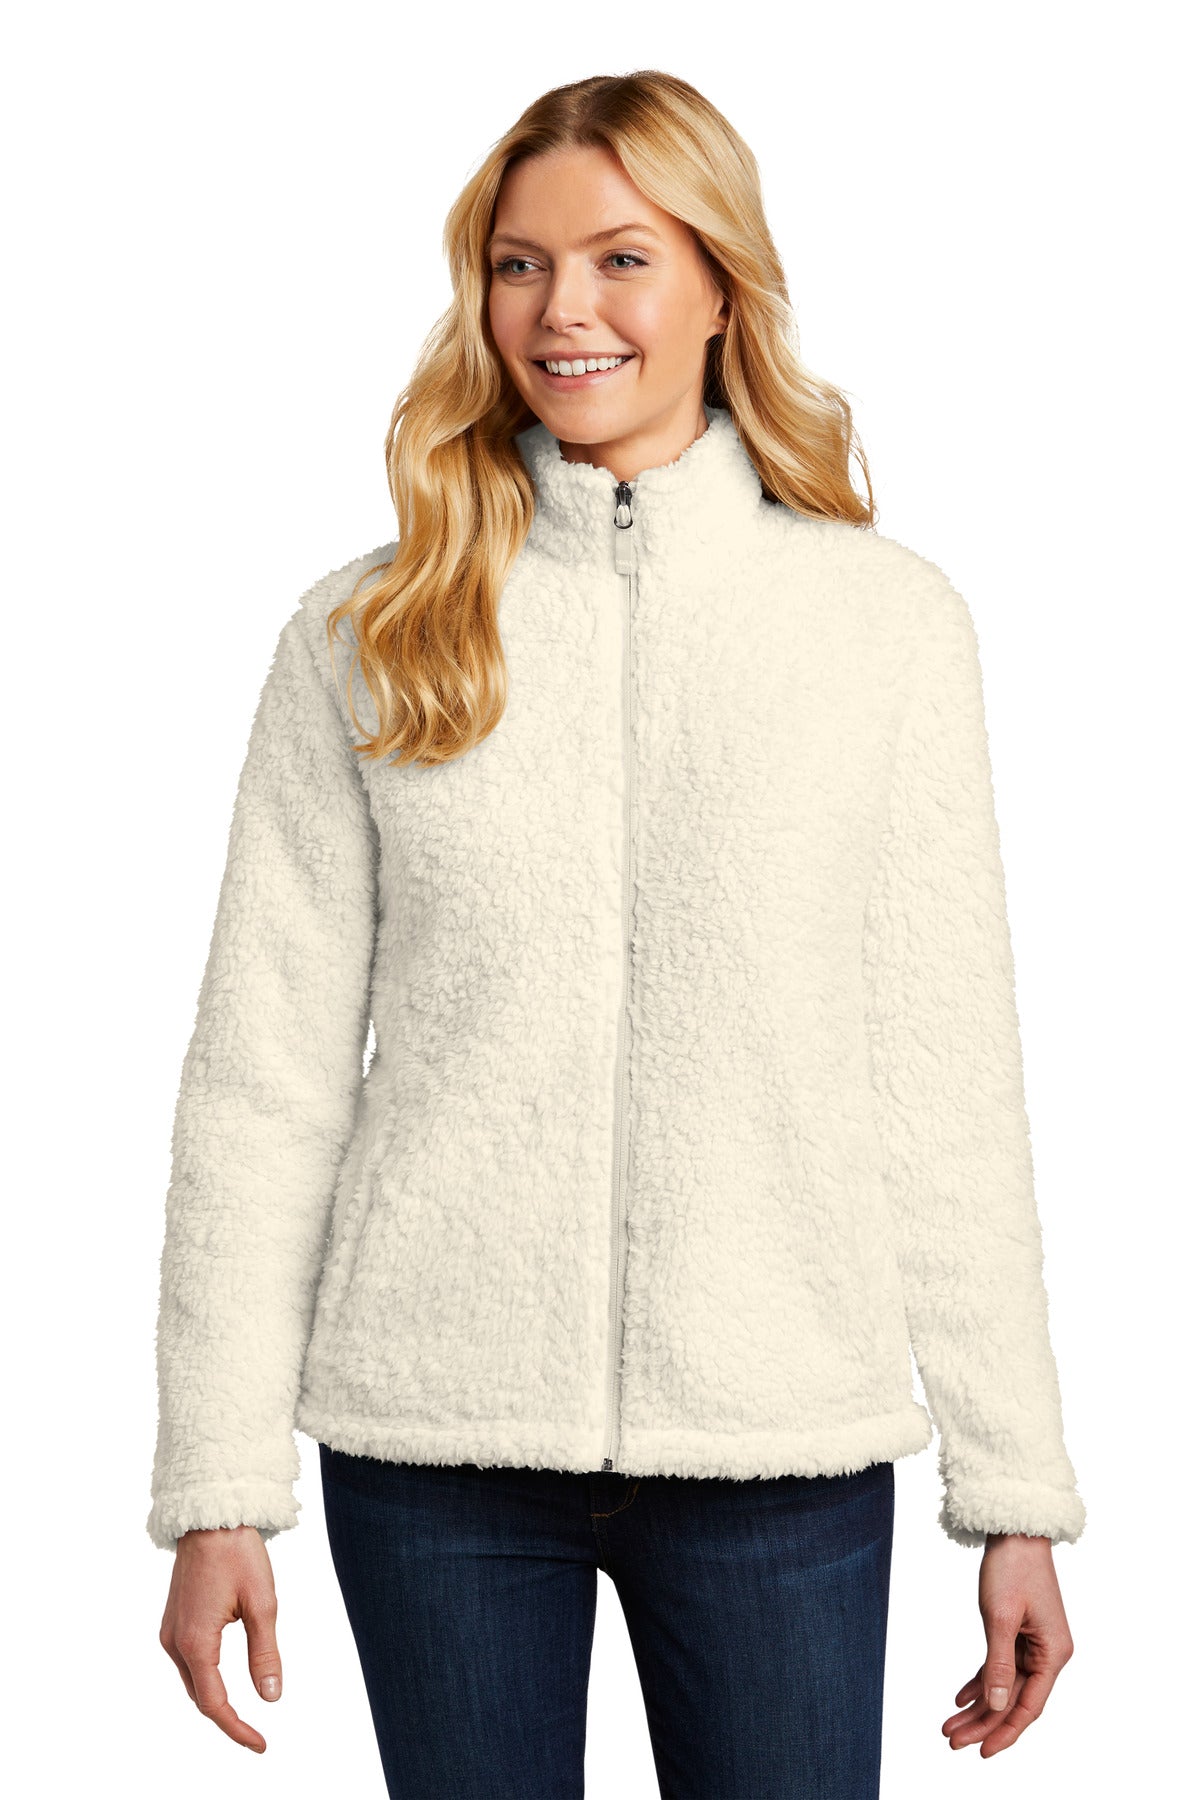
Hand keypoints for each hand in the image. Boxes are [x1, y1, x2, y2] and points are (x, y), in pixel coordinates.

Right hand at [158, 1524, 282, 1752]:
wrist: (211, 1516)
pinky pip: (188, 1662)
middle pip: (200, 1697)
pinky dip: (206, 1678)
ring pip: (193, 1681)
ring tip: (243, 1715)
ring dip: (215, 1699)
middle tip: (257, 1736)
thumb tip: (271, 1697)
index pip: (214, 1704)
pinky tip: (223, 1679)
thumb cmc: (238, 1554)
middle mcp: (175, 1642)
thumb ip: (265, 1653)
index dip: (237, 1729)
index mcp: (196, 1642)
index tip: (261, 1745)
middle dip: (227, 1718)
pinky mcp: (174, 1621)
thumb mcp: (262, 1604)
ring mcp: (170, 1631)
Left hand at [942, 1532, 1074, 1756]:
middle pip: (1013, 1700)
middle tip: (952, 1741)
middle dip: (983, 1723)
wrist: (1015, 1530)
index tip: (981, 1752)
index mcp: (1053, 1654)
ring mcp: (1034, 1644)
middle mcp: (1048, 1654)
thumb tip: (995, 1705)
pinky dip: (980, 1681)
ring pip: (1003, 1686)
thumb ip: (998, 1663)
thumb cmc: (1012, 1567)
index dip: (1004, 1732)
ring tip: (949, 1726)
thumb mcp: (1001, 1617)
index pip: (1028, 1706)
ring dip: (978, 1706)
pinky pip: (999, 1666)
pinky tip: (960, 1698)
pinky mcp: (1019, 1633)